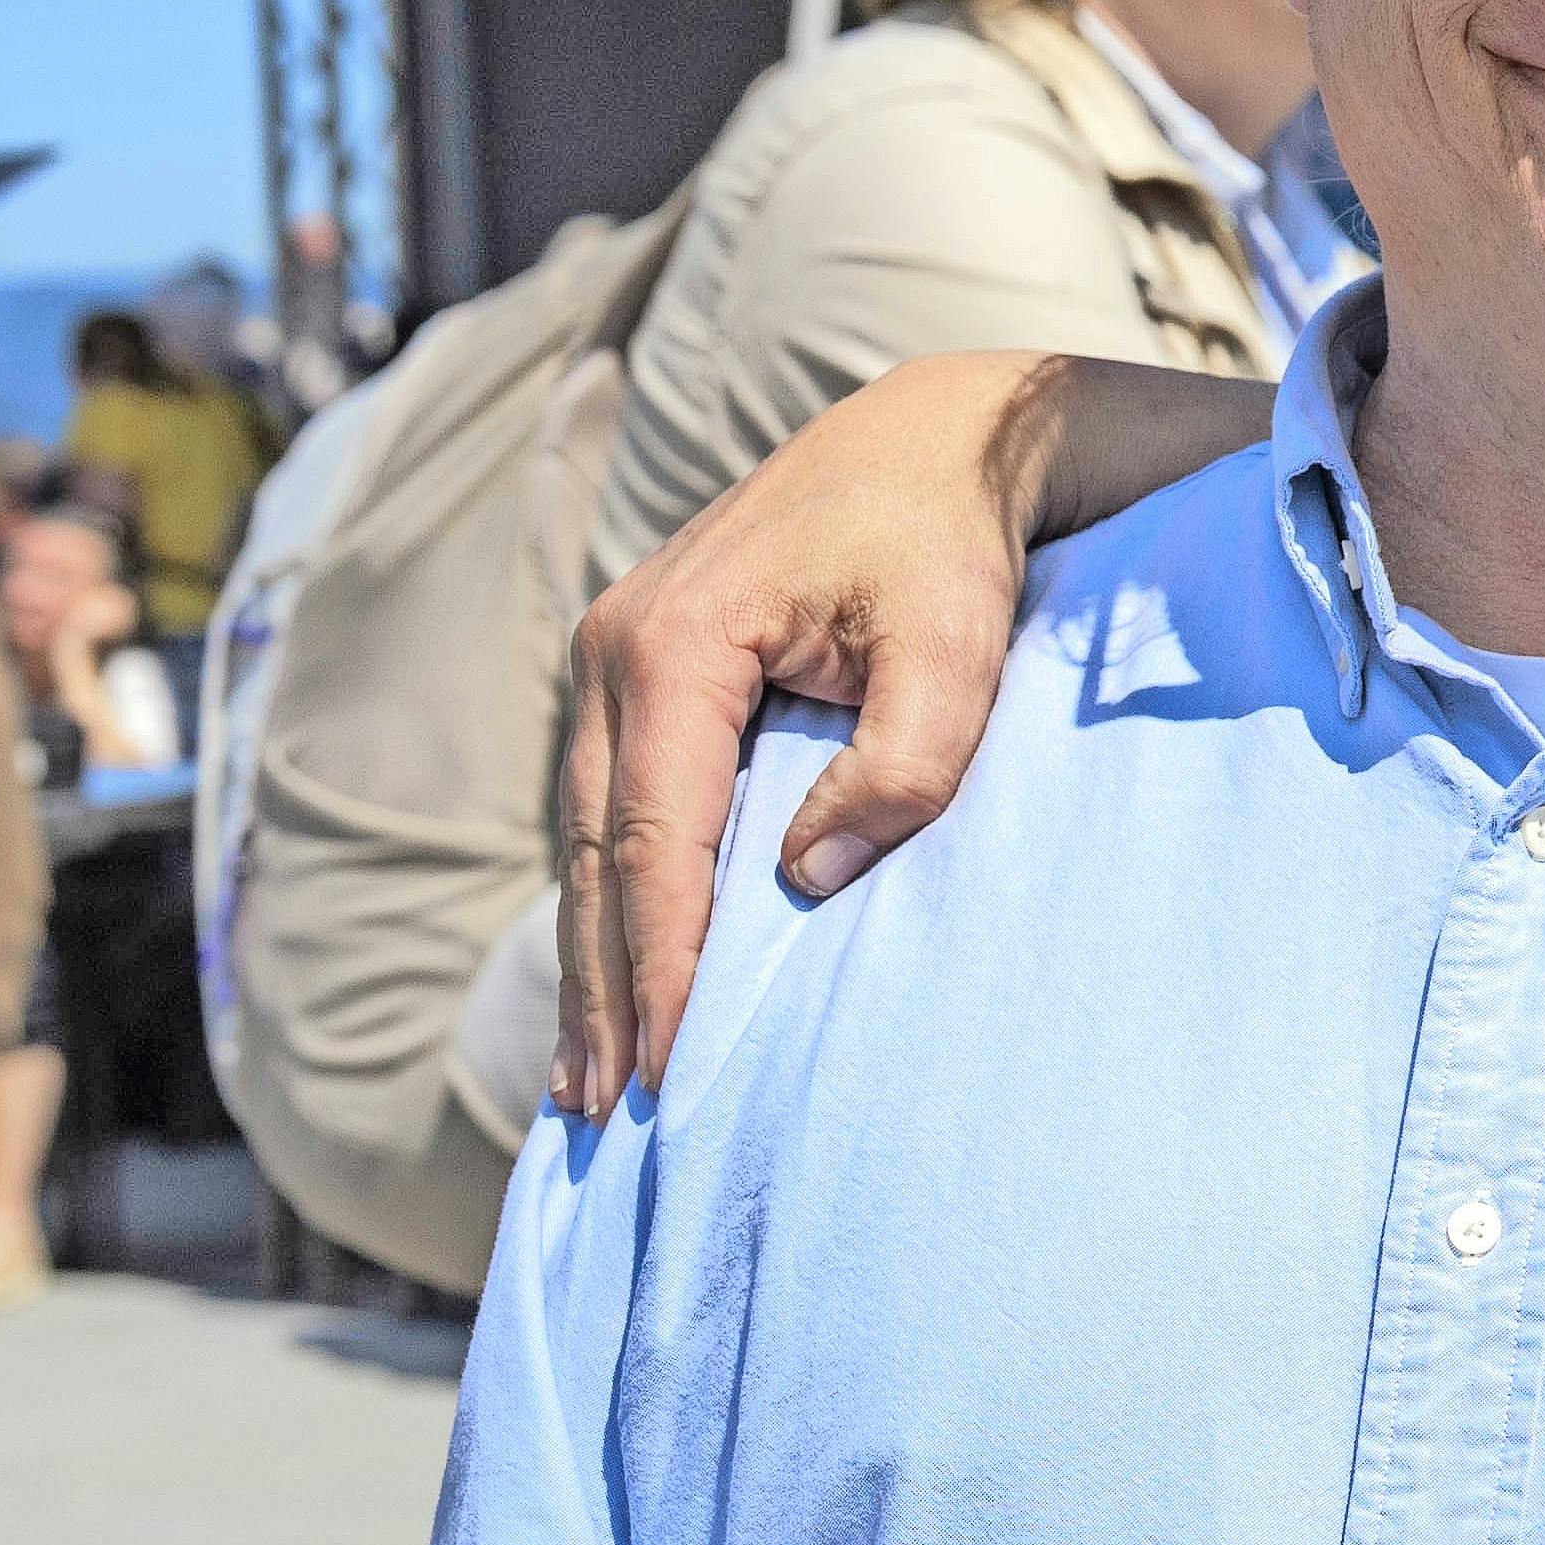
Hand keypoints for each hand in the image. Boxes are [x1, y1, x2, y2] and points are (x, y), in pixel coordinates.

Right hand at [548, 352, 1061, 1114]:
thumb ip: (901, 764)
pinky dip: (611, 892)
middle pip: (600, 851)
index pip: (656, 838)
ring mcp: (613, 654)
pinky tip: (611, 969)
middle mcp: (615, 649)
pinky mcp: (639, 667)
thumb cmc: (951, 541)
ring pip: (591, 834)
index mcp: (675, 644)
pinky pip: (611, 803)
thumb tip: (808, 882)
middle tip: (602, 1107)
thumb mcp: (955, 649)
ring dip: (591, 953)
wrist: (936, 437)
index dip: (658, 962)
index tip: (663, 1066)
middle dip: (601, 985)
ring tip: (589, 1072)